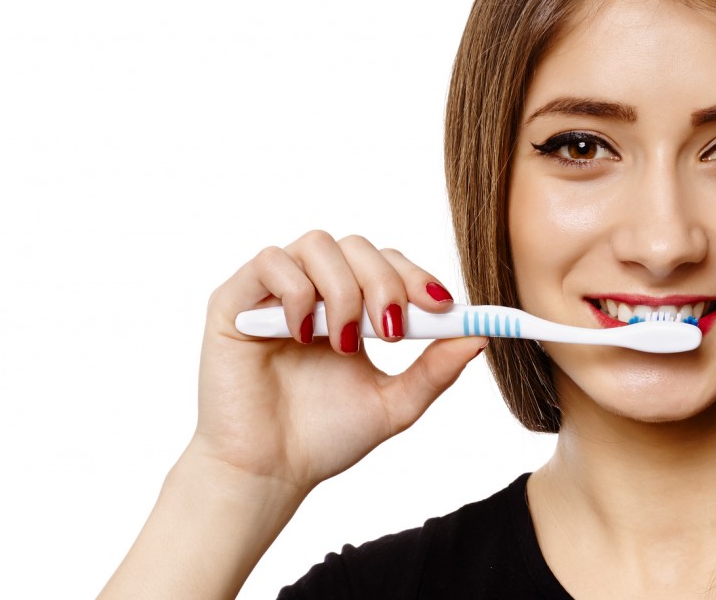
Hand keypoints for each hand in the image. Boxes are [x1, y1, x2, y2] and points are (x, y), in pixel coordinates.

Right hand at [193, 230, 485, 497]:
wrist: (269, 472)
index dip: (416, 275)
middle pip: (357, 246)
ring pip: (319, 244)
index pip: (388, 264)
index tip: (442, 305)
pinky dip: (297, 292)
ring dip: (344, 290)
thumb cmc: (323, 438)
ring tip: (344, 343)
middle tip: (392, 331)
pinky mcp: (236, 300)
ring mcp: (274, 292)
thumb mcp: (394, 403)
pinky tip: (304, 334)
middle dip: (385, 281)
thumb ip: (434, 370)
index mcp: (350, 307)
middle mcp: (313, 290)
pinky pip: (270, 262)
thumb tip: (479, 337)